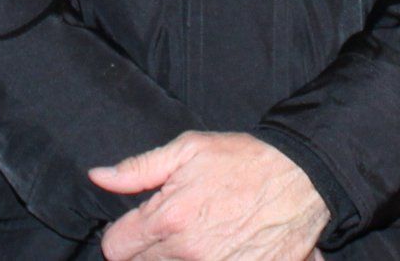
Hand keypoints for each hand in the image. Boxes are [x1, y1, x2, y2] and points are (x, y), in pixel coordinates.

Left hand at [90, 131, 328, 259]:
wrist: (301, 178)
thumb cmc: (243, 160)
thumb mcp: (188, 149)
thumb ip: (138, 169)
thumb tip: (98, 176)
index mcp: (168, 219)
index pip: (116, 247)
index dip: (123, 234)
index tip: (138, 225)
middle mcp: (187, 253)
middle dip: (147, 250)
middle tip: (170, 229)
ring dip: (175, 260)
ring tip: (197, 237)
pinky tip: (219, 249)